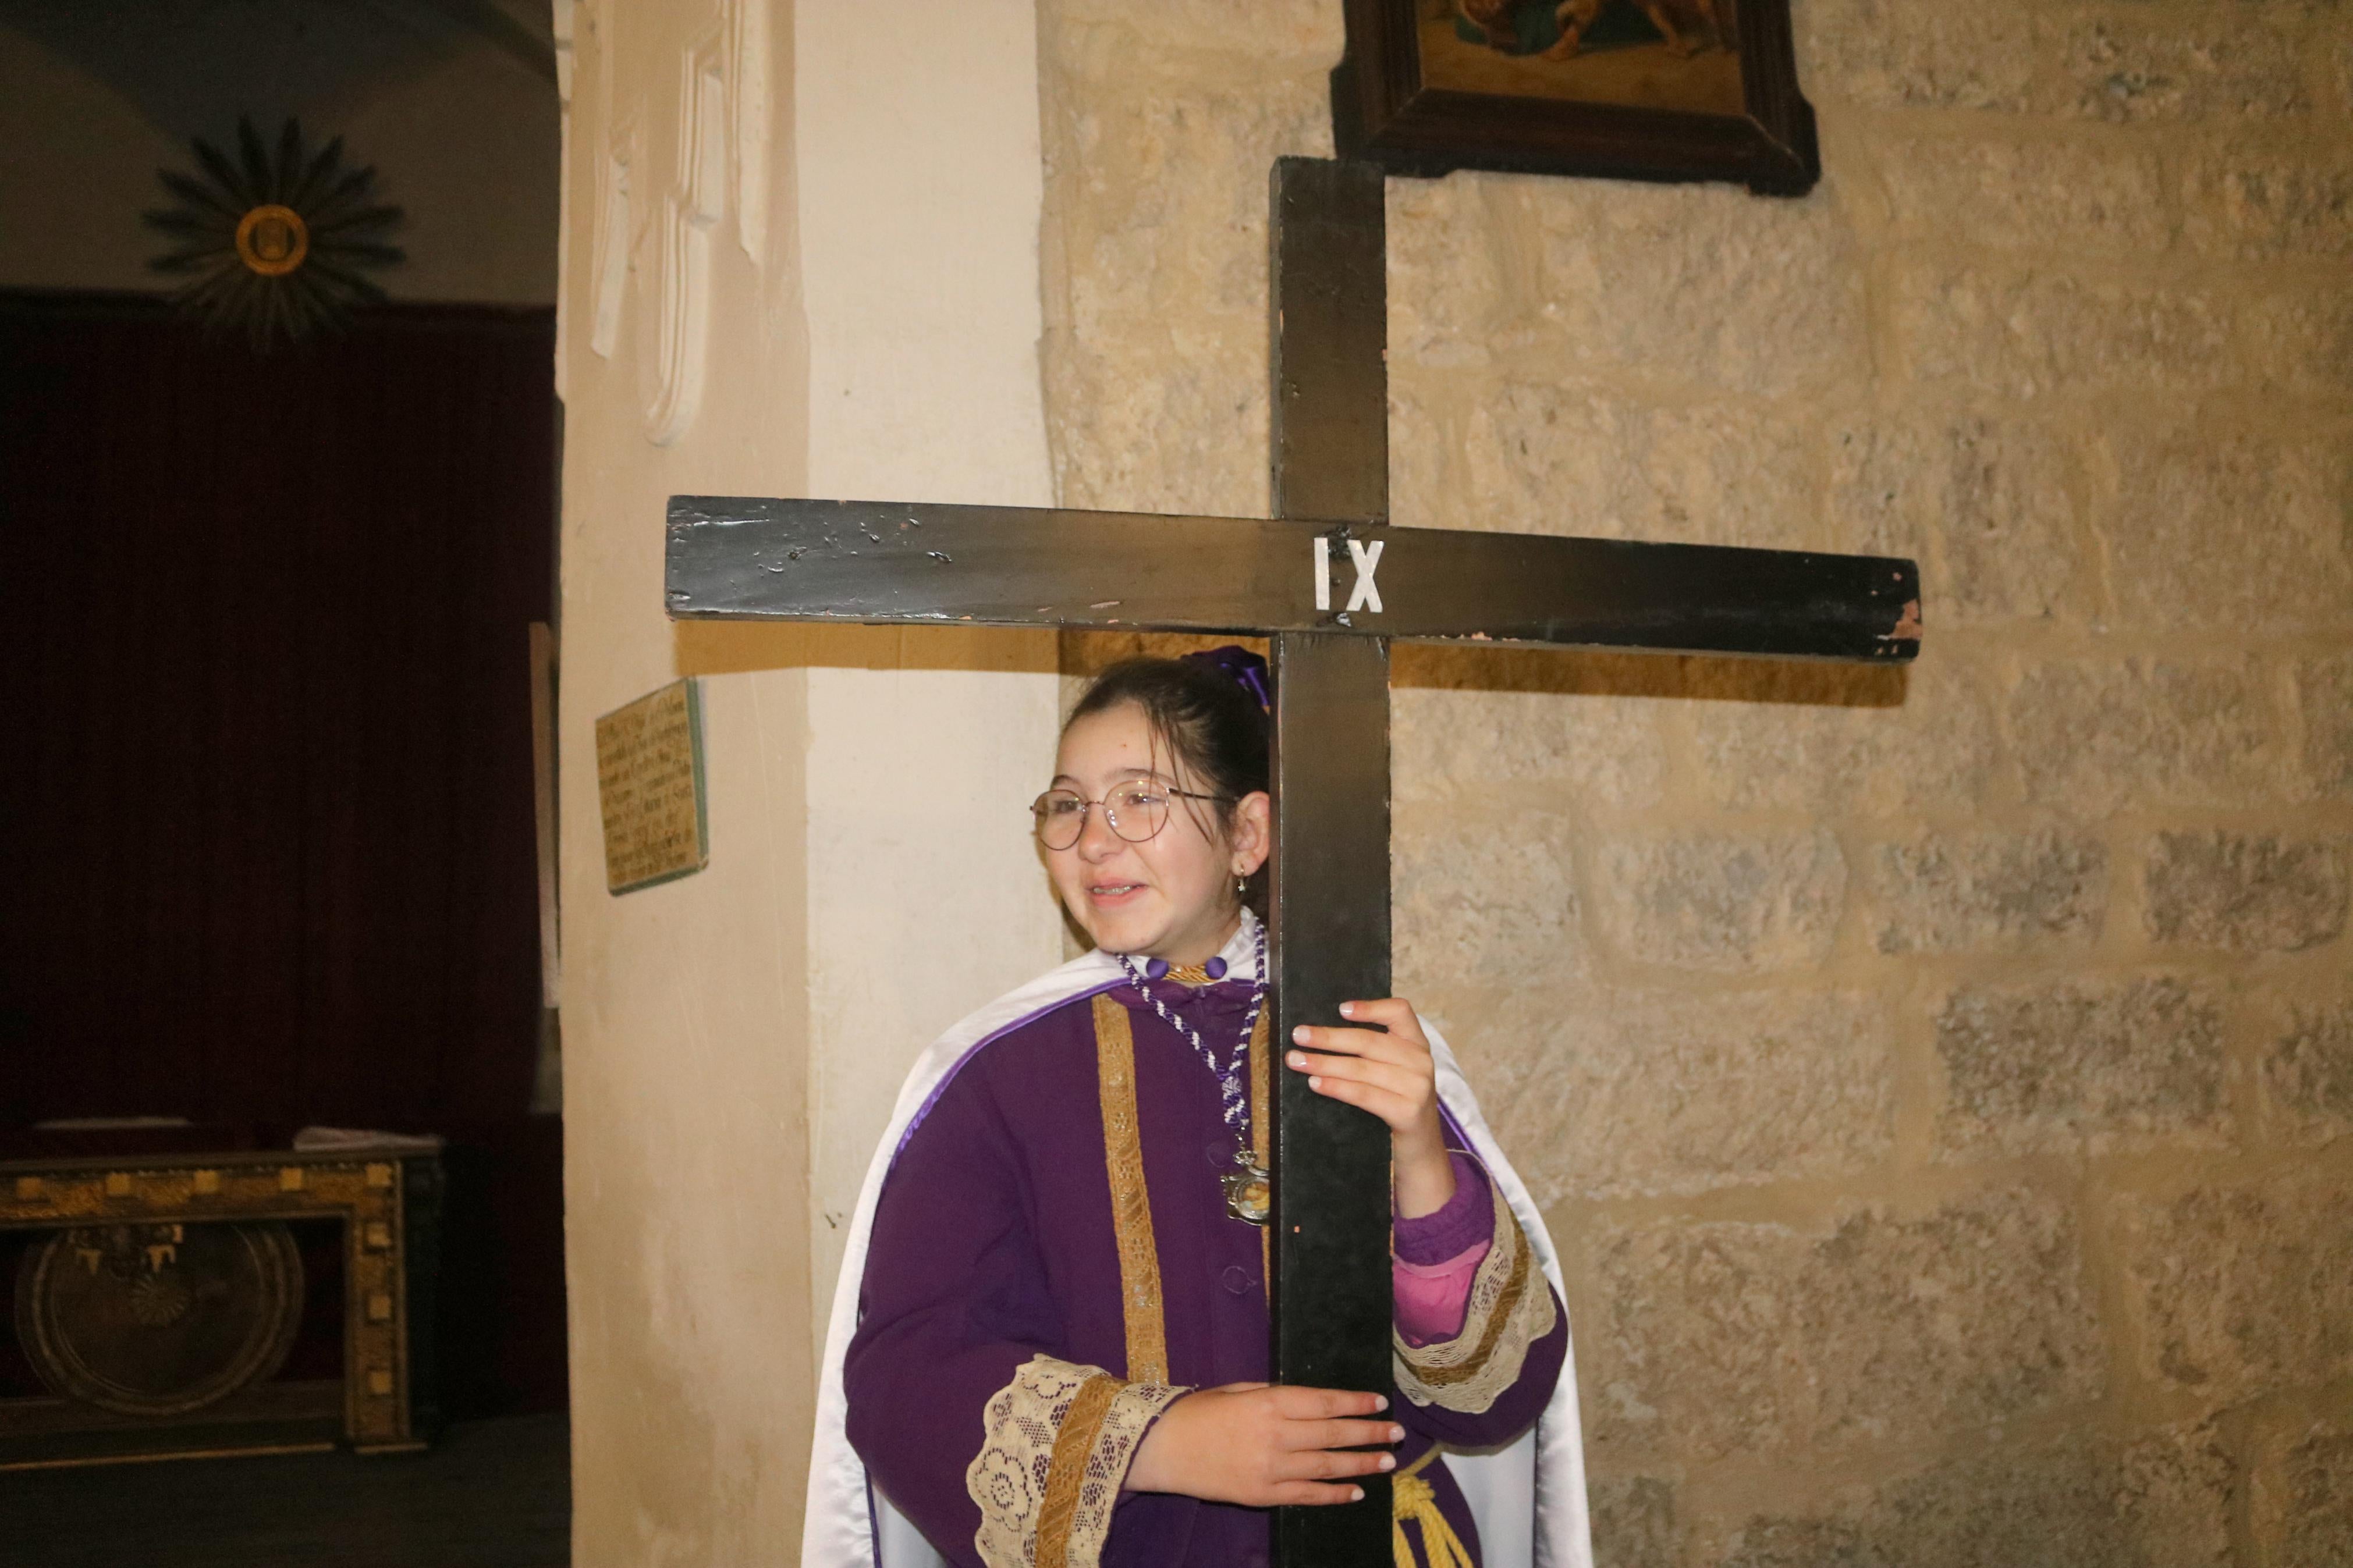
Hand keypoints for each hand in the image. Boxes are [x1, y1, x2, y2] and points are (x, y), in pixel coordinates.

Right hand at [1125, 1382, 1400, 1505]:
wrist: (1161, 1448)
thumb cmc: (1197, 1411)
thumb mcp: (1237, 1390)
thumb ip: (1275, 1397)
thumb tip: (1311, 1403)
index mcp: (1269, 1403)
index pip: (1325, 1402)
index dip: (1356, 1403)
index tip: (1380, 1402)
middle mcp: (1275, 1435)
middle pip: (1333, 1434)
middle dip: (1369, 1433)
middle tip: (1396, 1433)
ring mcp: (1271, 1468)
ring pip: (1327, 1466)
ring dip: (1361, 1464)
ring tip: (1387, 1462)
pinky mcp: (1262, 1494)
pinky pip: (1306, 1495)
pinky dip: (1333, 1494)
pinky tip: (1355, 1492)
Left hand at [1288, 998, 1454, 1218]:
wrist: (1420, 1151)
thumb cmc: (1397, 1105)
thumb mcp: (1394, 1073)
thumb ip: (1374, 1053)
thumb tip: (1322, 1036)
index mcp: (1417, 1044)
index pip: (1400, 1012)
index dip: (1370, 1007)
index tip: (1340, 1009)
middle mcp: (1421, 1061)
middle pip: (1369, 1041)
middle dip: (1329, 1038)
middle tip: (1298, 1035)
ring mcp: (1418, 1087)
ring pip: (1361, 1068)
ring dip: (1324, 1063)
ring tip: (1297, 1061)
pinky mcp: (1408, 1111)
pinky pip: (1364, 1095)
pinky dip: (1336, 1088)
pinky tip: (1316, 1084)